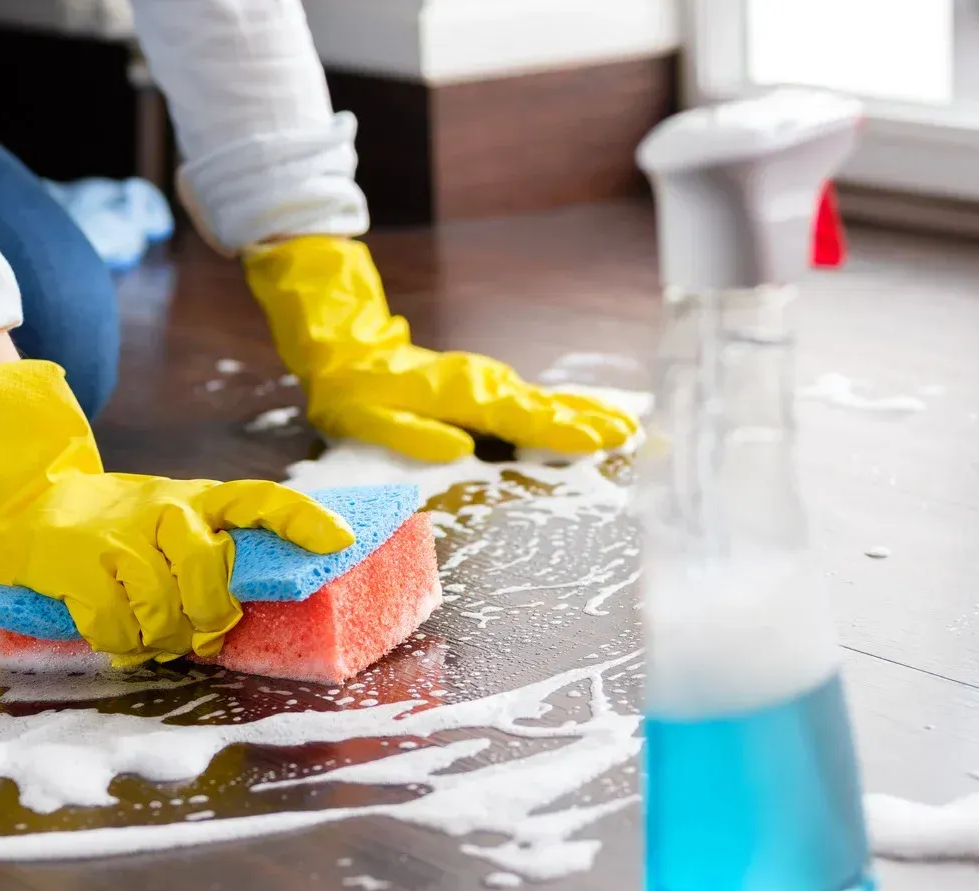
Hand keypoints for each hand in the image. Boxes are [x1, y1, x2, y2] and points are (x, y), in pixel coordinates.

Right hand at [0, 359, 352, 665]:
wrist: (27, 508)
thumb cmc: (120, 530)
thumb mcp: (172, 524)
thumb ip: (212, 555)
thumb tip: (251, 611)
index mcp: (200, 499)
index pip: (263, 499)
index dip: (303, 521)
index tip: (341, 542)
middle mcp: (166, 510)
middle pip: (210, 577)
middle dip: (209, 619)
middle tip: (200, 635)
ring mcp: (120, 536)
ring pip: (164, 610)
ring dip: (161, 638)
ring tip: (152, 636)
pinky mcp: (77, 564)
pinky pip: (118, 627)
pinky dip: (121, 644)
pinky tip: (117, 637)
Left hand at [243, 236, 638, 462]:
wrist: (348, 351)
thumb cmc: (354, 394)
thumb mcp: (367, 418)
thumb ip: (412, 433)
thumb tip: (457, 449)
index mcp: (459, 396)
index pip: (519, 417)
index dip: (559, 431)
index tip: (596, 440)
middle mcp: (481, 384)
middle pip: (543, 406)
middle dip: (588, 420)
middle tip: (630, 434)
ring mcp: (486, 382)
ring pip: (544, 400)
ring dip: (585, 412)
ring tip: (625, 425)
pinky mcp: (486, 385)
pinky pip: (533, 399)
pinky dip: (564, 407)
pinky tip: (588, 415)